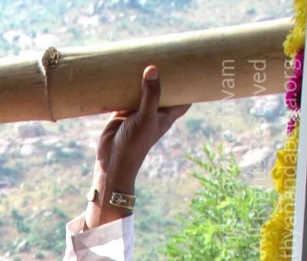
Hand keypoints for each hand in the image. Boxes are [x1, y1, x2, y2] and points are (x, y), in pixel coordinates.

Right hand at [98, 65, 189, 192]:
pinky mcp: (122, 111)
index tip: (193, 67)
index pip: (184, 98)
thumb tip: (153, 68)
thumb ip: (151, 94)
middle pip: (163, 89)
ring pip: (143, 89)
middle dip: (166, 75)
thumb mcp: (146, 117)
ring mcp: (138, 111)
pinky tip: (125, 70)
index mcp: (166, 115)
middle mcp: (154, 111)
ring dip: (144, 77)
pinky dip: (126, 84)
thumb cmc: (134, 144)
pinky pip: (126, 93)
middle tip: (169, 53)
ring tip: (147, 55)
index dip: (189, 85)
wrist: (112, 161)